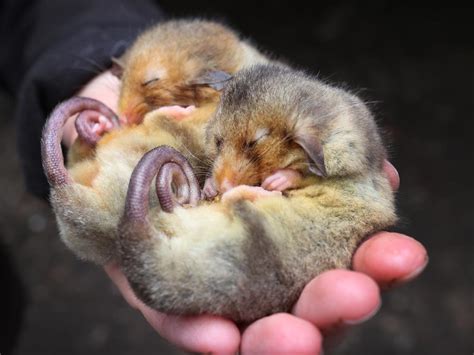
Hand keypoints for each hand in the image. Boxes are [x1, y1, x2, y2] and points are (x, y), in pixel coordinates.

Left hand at [76, 72, 427, 353]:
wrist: (138, 123)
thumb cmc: (215, 123)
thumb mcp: (272, 116)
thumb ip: (325, 141)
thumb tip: (383, 170)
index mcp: (298, 233)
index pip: (348, 259)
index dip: (379, 263)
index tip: (402, 254)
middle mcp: (265, 267)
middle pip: (308, 305)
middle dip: (333, 305)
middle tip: (355, 294)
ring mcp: (217, 286)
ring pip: (254, 332)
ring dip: (279, 339)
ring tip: (294, 336)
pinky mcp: (165, 292)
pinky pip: (181, 323)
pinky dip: (201, 332)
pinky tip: (219, 336)